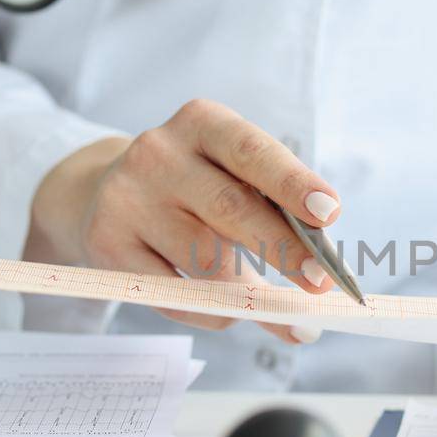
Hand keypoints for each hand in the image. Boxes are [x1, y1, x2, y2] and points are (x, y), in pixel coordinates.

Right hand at [25, 99, 341, 342]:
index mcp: (202, 123)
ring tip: (274, 308)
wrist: (105, 191)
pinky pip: (174, 295)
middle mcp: (159, 153)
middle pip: (231, 208)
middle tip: (321, 281)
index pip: (251, 151)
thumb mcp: (232, 176)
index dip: (292, 182)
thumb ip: (273, 210)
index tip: (330, 212)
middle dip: (284, 250)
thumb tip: (321, 272)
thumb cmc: (196, 188)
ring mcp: (127, 198)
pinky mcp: (106, 244)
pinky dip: (212, 312)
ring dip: (250, 294)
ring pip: (205, 260)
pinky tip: (228, 311)